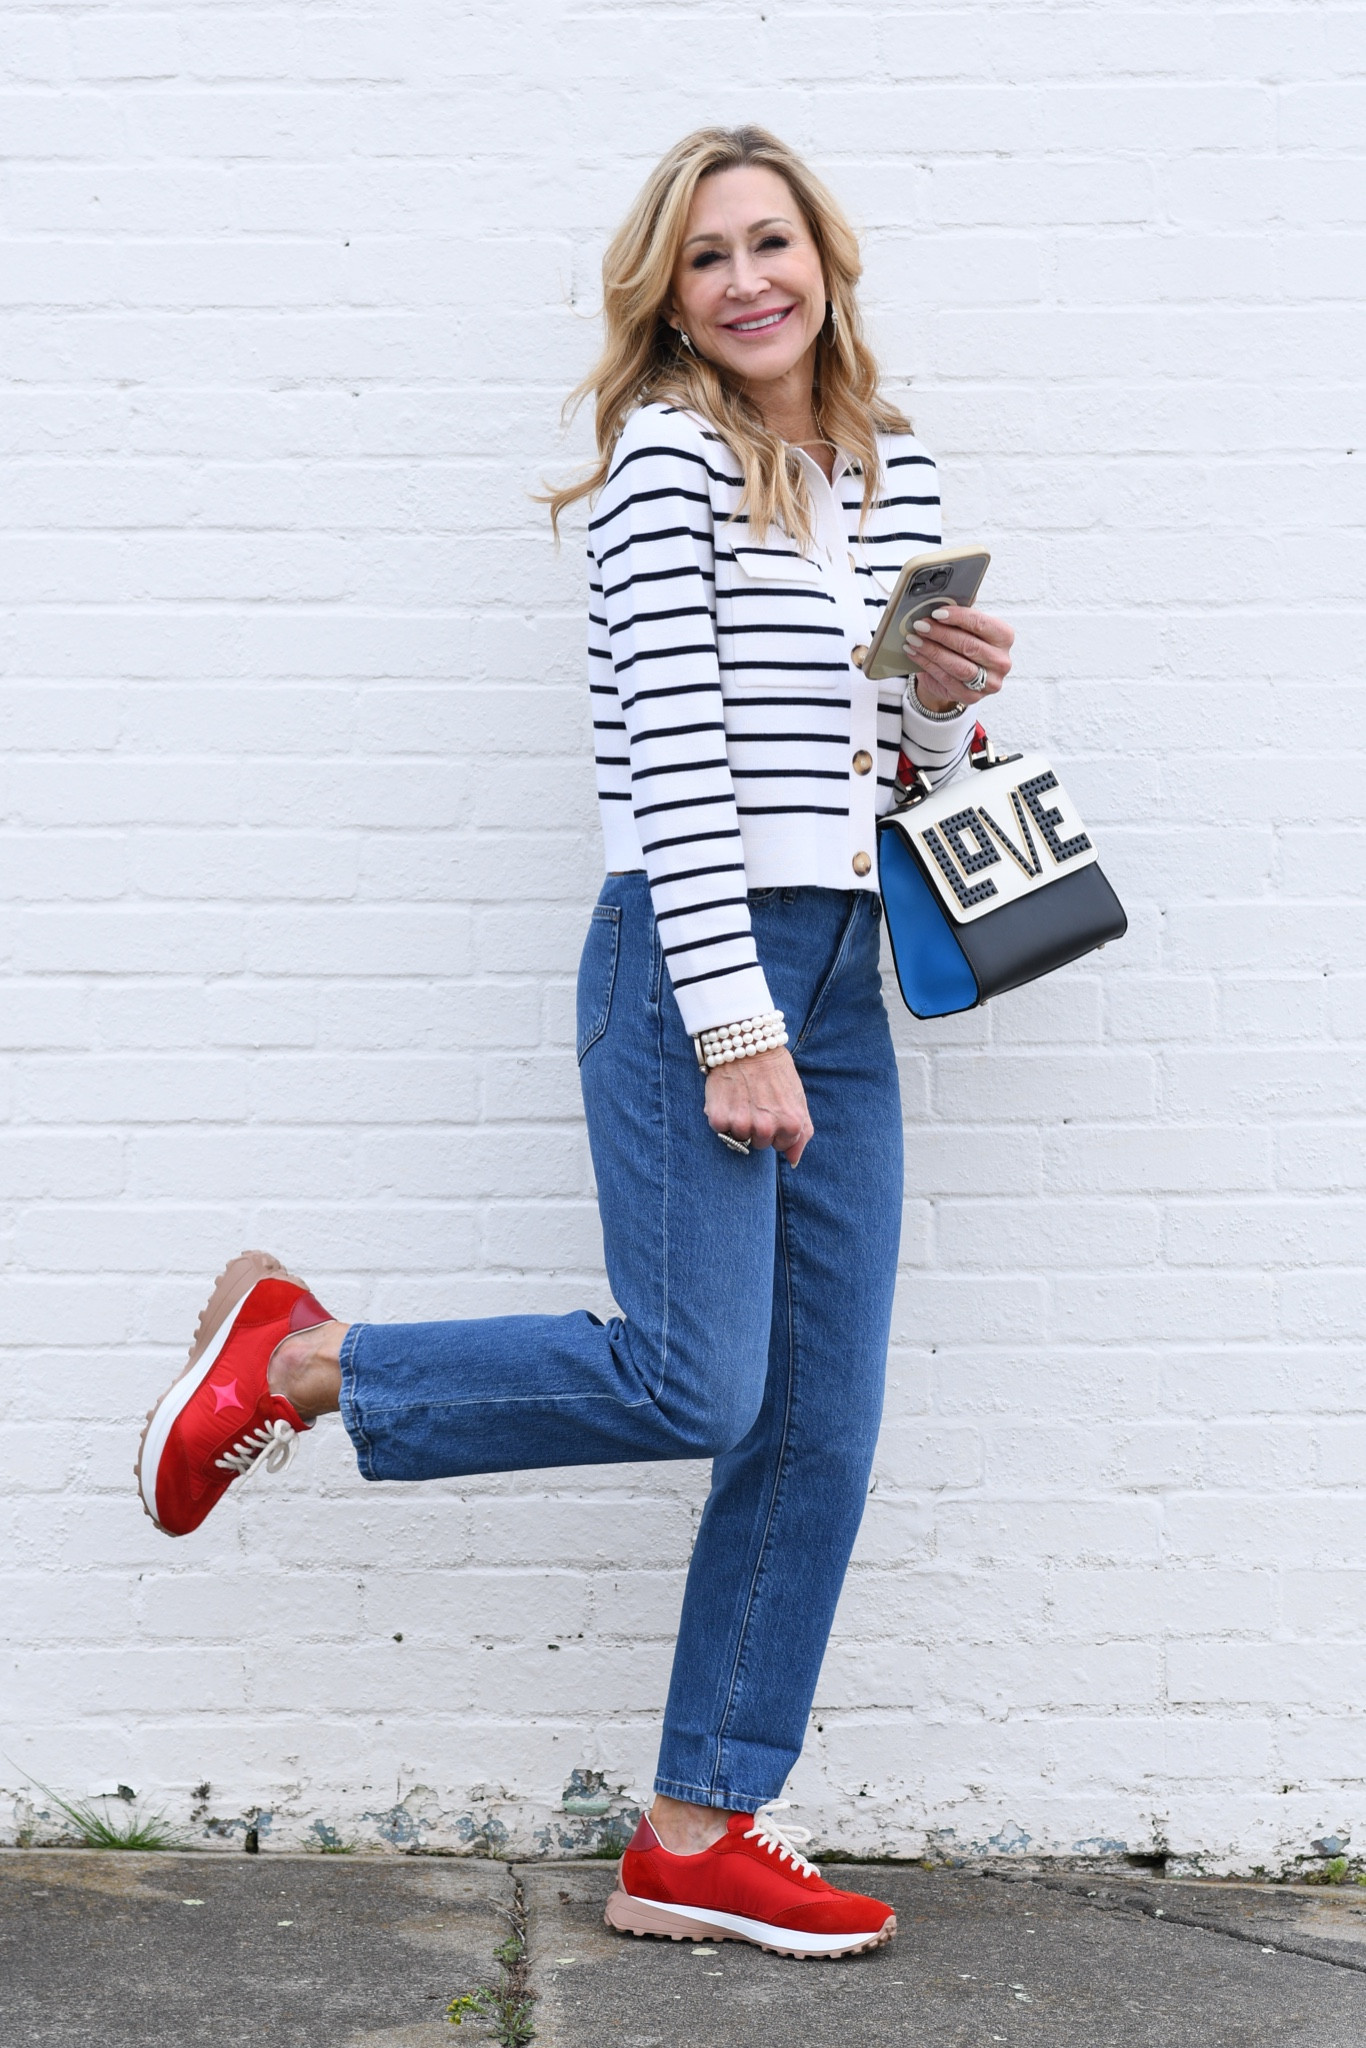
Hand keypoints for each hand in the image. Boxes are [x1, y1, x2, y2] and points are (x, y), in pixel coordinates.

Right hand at [704, 1046, 812, 1166]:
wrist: (748, 1044)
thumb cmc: (775, 1070)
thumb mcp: (798, 1099)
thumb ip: (802, 1133)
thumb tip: (794, 1162)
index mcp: (791, 1125)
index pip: (780, 1146)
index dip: (775, 1127)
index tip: (771, 1108)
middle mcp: (767, 1128)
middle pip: (759, 1144)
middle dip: (758, 1126)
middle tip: (756, 1101)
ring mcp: (742, 1124)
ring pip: (740, 1138)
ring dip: (739, 1121)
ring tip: (742, 1097)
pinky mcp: (720, 1118)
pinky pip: (720, 1128)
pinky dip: (722, 1114)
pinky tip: (729, 1096)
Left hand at [905, 604, 1013, 712]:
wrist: (962, 675)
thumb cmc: (965, 644)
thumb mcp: (967, 628)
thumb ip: (959, 617)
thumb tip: (940, 600)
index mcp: (1004, 637)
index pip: (981, 624)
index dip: (957, 617)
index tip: (936, 613)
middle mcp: (1001, 661)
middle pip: (968, 646)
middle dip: (940, 634)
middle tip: (920, 626)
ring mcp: (989, 682)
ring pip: (957, 666)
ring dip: (931, 651)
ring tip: (914, 640)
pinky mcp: (972, 697)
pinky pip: (946, 679)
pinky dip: (927, 665)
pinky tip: (915, 654)